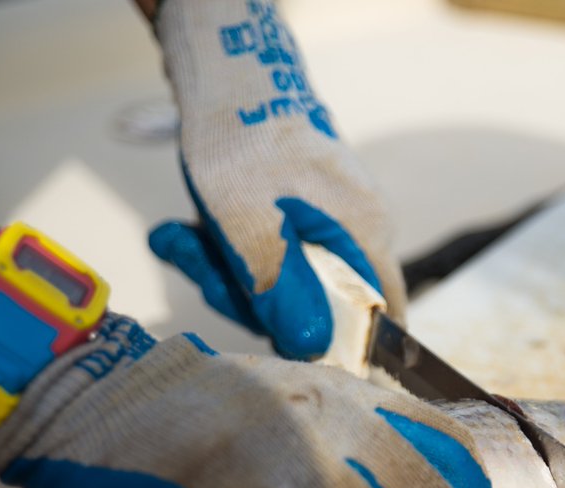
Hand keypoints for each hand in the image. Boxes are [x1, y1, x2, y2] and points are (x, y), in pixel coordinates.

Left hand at [149, 0, 404, 359]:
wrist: (222, 62)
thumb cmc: (237, 136)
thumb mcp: (245, 223)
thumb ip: (280, 290)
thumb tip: (311, 348)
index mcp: (364, 232)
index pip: (383, 316)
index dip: (341, 348)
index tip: (281, 345)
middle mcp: (359, 228)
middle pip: (322, 306)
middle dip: (253, 299)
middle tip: (204, 270)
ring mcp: (331, 217)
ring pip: (287, 281)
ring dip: (226, 273)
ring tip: (181, 238)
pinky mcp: (301, 209)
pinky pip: (271, 254)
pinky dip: (227, 251)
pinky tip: (187, 231)